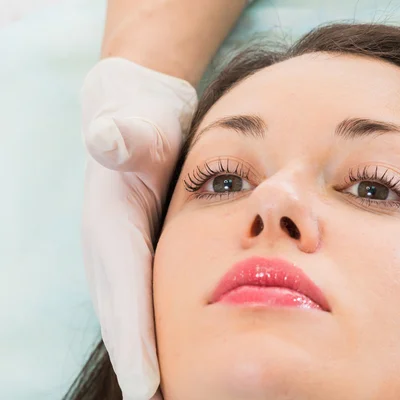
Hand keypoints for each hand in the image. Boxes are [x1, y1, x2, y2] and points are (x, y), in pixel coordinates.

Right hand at [81, 58, 197, 399]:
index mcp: (109, 227)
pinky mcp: (138, 254)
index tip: (151, 386)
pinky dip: (157, 333)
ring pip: (134, 316)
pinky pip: (145, 303)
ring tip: (173, 392)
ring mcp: (123, 255)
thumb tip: (107, 138)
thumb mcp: (134, 122)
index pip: (123, 292)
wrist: (133, 114)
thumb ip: (123, 133)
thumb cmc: (140, 120)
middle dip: (142, 365)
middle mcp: (110, 249)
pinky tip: (178, 353)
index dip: (135, 341)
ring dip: (150, 357)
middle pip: (124, 318)